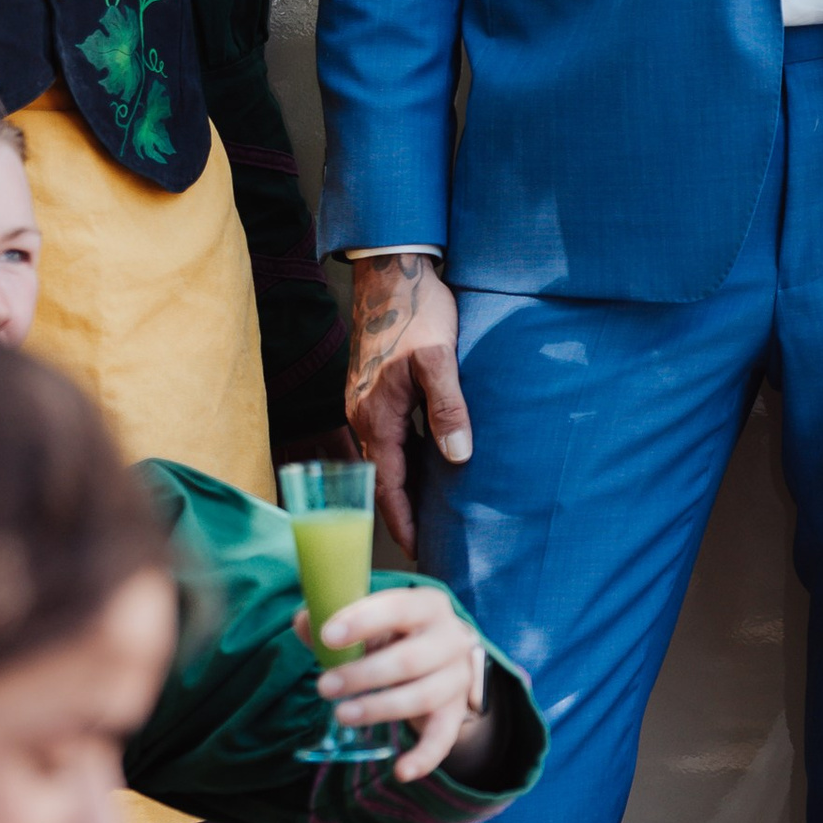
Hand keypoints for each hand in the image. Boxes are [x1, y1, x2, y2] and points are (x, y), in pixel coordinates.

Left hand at [301, 583, 493, 781]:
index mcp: (427, 605)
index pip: (398, 608)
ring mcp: (457, 677)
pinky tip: (400, 771)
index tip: (327, 637)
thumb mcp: (366, 620)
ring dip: (380, 708)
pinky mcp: (455, 712)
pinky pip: (444, 738)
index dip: (362, 622)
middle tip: (323, 687)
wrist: (437, 656)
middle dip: (363, 675)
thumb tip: (305, 621)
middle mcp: (451, 639)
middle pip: (410, 659)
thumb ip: (332, 618)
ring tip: (342, 715)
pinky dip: (424, 757)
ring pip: (423, 696)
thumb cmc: (391, 633)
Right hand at [346, 252, 469, 558]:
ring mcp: (367, 403)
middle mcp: (365, 416)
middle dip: (402, 512)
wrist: (393, 272)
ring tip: (429, 514)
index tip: (418, 551)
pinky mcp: (375, 390)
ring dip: (405, 486)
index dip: (402, 520)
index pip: (387, 485)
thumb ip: (448, 409)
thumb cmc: (417, 312)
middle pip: (383, 478)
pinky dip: (408, 458)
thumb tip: (458, 457)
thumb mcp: (438, 360)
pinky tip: (430, 464)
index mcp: (376, 416)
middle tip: (427, 544)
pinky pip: (391, 437)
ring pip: (387, 457)